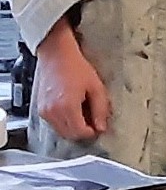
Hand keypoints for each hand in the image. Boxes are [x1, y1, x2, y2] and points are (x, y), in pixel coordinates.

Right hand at [32, 21, 110, 143]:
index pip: (80, 132)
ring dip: (73, 127)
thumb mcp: (96, 88)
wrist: (56, 55)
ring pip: (61, 131)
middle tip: (92, 121)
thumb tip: (101, 127)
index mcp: (67, 107)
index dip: (92, 132)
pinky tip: (72, 110)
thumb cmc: (76, 67)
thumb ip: (100, 110)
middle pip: (69, 135)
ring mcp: (44, 111)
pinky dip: (64, 122)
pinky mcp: (39, 108)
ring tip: (83, 113)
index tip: (99, 126)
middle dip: (83, 131)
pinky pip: (53, 123)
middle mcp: (52, 112)